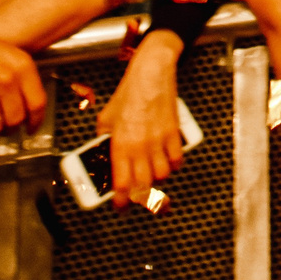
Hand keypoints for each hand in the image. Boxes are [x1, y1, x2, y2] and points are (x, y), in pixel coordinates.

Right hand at [0, 9, 47, 166]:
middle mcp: (5, 82)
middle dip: (10, 125)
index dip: (36, 120)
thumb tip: (29, 104)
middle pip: (16, 119)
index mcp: (21, 67)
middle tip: (5, 125)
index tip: (32, 127)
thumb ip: (20, 76)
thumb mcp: (8, 51)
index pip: (37, 103)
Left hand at [97, 38, 190, 209]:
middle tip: (136, 197)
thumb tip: (103, 153)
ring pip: (162, 176)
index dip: (121, 201)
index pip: (122, 184)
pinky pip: (177, 161)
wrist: (151, 73)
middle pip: (144, 186)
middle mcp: (141, 147)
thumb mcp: (106, 117)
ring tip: (150, 175)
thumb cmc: (128, 93)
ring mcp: (160, 141)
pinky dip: (173, 166)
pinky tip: (166, 162)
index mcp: (121, 144)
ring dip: (156, 179)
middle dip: (139, 196)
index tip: (119, 205)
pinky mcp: (174, 133)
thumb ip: (104, 139)